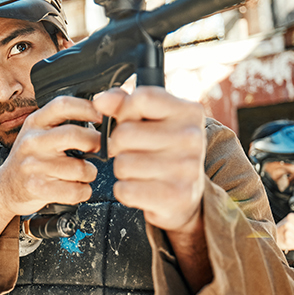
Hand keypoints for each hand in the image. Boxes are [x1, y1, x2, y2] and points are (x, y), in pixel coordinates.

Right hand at [0, 96, 100, 216]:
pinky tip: (75, 187)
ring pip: (80, 168)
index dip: (86, 108)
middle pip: (74, 135)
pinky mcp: (37, 188)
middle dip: (95, 142)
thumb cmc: (30, 159)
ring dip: (89, 173)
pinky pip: (75, 191)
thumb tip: (99, 115)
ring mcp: (33, 165)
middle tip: (100, 148)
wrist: (5, 188)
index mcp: (35, 123)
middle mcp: (32, 141)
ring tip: (82, 173)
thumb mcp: (38, 133)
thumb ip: (62, 123)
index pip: (62, 105)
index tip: (101, 116)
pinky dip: (83, 191)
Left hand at [92, 86, 205, 233]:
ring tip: (140, 169)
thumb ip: (124, 103)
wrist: (187, 194)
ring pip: (122, 164)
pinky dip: (126, 190)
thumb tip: (101, 101)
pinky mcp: (176, 196)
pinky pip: (125, 190)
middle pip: (124, 134)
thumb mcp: (151, 119)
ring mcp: (186, 169)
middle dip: (119, 144)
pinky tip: (142, 186)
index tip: (129, 121)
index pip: (142, 98)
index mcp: (188, 112)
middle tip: (134, 150)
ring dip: (123, 169)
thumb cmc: (165, 150)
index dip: (124, 111)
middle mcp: (192, 138)